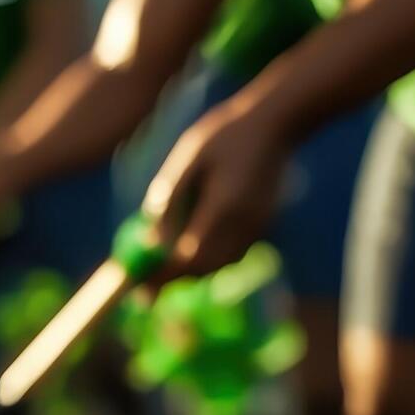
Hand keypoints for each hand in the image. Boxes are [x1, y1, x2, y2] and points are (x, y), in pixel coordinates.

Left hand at [142, 100, 290, 283]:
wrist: (275, 124)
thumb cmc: (223, 135)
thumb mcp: (188, 159)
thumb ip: (169, 199)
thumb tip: (149, 240)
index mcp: (224, 206)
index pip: (189, 256)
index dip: (164, 276)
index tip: (140, 288)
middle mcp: (245, 223)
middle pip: (206, 268)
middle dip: (174, 280)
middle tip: (145, 290)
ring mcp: (259, 226)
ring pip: (221, 264)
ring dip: (192, 272)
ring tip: (162, 274)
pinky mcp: (264, 224)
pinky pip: (234, 253)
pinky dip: (210, 259)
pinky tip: (190, 252)